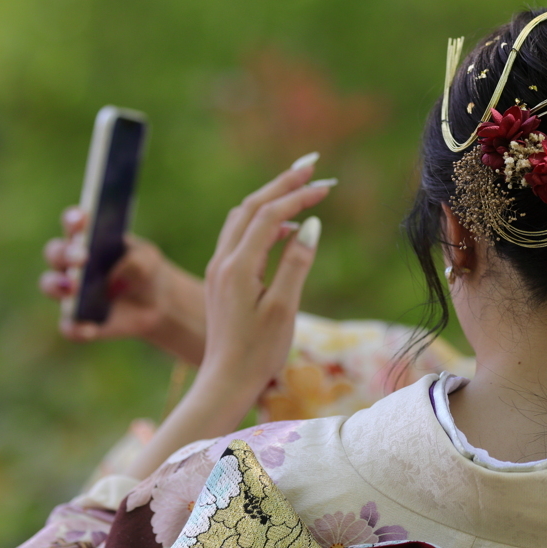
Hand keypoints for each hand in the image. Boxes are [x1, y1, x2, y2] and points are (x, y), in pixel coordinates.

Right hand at [40, 208, 206, 363]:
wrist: (157, 303)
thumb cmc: (146, 270)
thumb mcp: (149, 260)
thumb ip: (135, 261)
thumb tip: (114, 278)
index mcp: (87, 238)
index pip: (73, 223)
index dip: (74, 219)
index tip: (81, 220)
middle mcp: (70, 263)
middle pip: (55, 253)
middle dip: (66, 253)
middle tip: (82, 257)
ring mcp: (70, 292)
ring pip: (51, 285)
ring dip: (57, 285)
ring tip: (74, 288)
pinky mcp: (77, 319)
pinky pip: (69, 325)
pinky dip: (76, 327)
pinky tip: (90, 328)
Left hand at [195, 164, 331, 399]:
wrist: (225, 381)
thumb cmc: (259, 351)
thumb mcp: (284, 308)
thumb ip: (296, 263)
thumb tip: (309, 224)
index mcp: (238, 266)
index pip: (269, 215)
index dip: (298, 196)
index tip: (327, 186)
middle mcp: (223, 260)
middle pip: (251, 206)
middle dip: (282, 183)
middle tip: (312, 165)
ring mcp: (219, 268)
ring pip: (242, 217)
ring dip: (270, 198)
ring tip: (300, 188)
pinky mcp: (221, 278)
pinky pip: (240, 235)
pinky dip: (263, 221)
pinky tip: (285, 230)